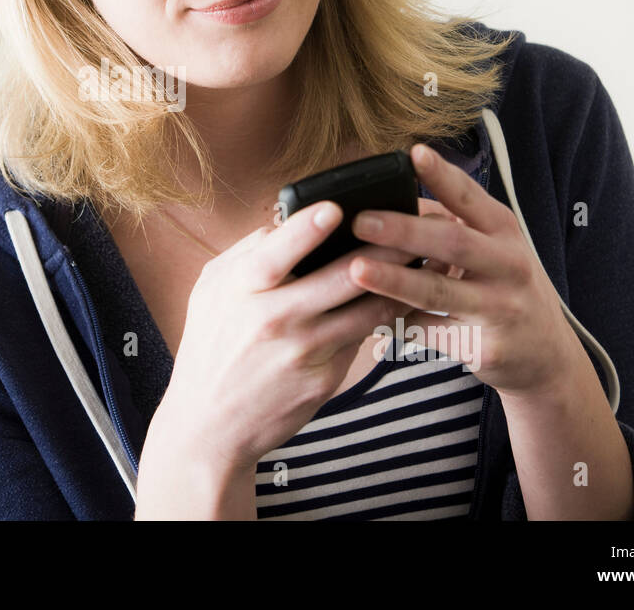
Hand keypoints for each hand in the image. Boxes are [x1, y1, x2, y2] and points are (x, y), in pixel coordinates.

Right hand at [155, 199, 423, 476]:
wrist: (209, 424)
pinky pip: (358, 338)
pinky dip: (379, 315)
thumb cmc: (211, 345)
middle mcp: (273, 320)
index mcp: (241, 291)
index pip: (275, 255)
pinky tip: (400, 298)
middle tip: (411, 226)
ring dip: (397, 284)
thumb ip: (248, 253)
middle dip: (382, 250)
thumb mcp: (211, 290)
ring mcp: (302, 352)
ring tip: (425, 260)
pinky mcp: (324, 380)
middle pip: (339, 278)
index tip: (335, 208)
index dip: (306, 230)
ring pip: (365, 310)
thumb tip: (289, 220)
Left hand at [344, 143, 580, 399]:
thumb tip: (392, 197)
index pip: (470, 196)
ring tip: (356, 270)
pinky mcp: (485, 346)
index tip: (413, 153)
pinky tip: (367, 315)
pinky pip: (432, 331)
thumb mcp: (494, 245)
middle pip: (452, 242)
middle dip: (404, 231)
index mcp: (504, 230)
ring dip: (394, 281)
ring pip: (439, 292)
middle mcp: (508, 265)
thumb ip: (451, 221)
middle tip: (361, 221)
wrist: (548, 353)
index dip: (442, 175)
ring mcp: (499, 308)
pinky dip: (398, 323)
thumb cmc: (507, 284)